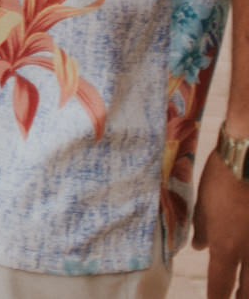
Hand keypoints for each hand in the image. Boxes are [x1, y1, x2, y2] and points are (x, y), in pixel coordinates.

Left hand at [195, 148, 248, 296]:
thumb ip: (202, 231)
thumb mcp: (202, 206)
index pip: (220, 284)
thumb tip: (199, 248)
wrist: (248, 159)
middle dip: (240, 298)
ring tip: (245, 292)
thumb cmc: (221, 180)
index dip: (217, 298)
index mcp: (226, 247)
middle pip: (248, 290)